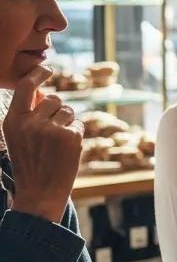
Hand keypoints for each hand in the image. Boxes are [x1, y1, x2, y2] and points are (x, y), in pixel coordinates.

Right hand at [3, 66, 81, 223]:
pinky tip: (66, 150)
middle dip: (56, 111)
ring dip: (66, 123)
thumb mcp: (19, 137)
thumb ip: (28, 115)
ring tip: (56, 145)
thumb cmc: (31, 163)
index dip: (38, 74)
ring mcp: (51, 129)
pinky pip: (78, 124)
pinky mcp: (70, 136)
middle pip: (54, 99)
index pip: (26, 88)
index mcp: (13, 121)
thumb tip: (44, 92)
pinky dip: (76, 134)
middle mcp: (30, 123)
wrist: (40, 193)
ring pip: (68, 111)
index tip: (47, 68)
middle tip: (50, 135)